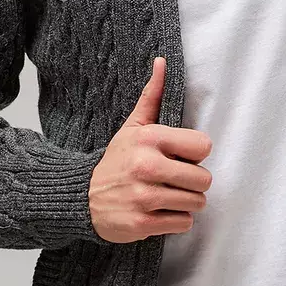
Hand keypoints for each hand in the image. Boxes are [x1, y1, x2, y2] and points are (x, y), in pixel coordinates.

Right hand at [87, 57, 213, 242]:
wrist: (81, 197)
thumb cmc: (117, 160)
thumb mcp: (133, 126)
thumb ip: (152, 96)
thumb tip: (162, 61)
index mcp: (150, 139)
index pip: (204, 146)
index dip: (195, 154)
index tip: (180, 156)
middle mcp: (147, 167)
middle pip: (204, 179)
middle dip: (193, 182)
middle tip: (174, 180)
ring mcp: (144, 197)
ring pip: (196, 203)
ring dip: (186, 202)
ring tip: (167, 195)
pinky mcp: (142, 224)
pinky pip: (183, 223)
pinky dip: (176, 220)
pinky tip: (159, 211)